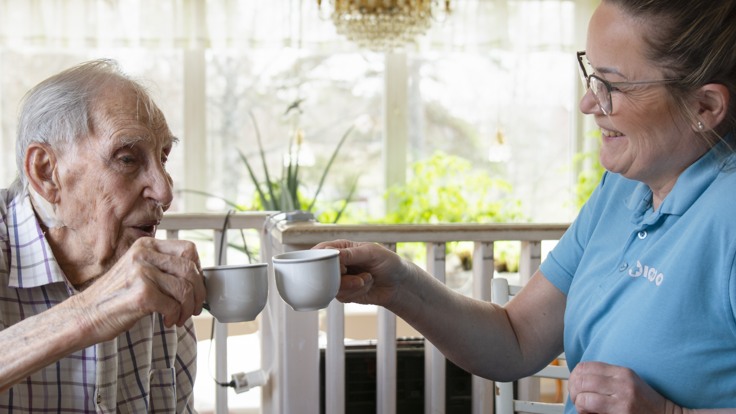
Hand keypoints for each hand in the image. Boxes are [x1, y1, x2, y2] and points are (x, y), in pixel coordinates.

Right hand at [71, 237, 205, 340]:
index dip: (198, 270)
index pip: (188, 250)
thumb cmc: (116, 296)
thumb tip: (199, 278)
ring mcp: (141, 272)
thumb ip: (163, 267)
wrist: (85, 315)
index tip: (197, 286)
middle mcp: (144, 254)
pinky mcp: (141, 293)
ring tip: (180, 317)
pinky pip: (174, 305)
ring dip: (188, 309)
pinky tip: (168, 320)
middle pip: (190, 270)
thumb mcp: (139, 271)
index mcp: (146, 245)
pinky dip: (175, 316)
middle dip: (199, 293)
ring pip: (185, 290)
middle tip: (195, 308)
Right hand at [313, 239, 409, 307]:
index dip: (324, 259)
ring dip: (352, 285)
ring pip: (331, 286)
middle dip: (341, 276)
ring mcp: (340, 279)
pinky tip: (367, 286)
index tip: (341, 266)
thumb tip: (332, 254)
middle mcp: (338, 263)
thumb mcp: (372, 253)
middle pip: (322, 271)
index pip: (321, 251)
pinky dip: (356, 292)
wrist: (399, 284)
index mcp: (341, 247)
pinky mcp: (344, 293)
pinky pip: (341, 296)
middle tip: (356, 274)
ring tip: (367, 278)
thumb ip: (351, 254)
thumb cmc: (388, 262)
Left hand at [569, 361, 680, 412]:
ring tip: (583, 407)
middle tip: (576, 398)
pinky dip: (583, 410)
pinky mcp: (621, 412)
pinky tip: (589, 413)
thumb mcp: (629, 383)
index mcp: (622, 372)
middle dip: (573, 389)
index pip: (585, 366)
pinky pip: (589, 407)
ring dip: (578, 402)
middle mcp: (622, 383)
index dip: (575, 376)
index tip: (576, 385)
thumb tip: (579, 379)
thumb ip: (607, 378)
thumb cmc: (647, 404)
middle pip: (580, 379)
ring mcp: (622, 399)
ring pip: (582, 394)